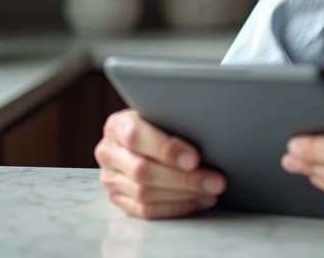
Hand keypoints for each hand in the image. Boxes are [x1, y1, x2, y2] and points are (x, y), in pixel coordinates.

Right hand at [95, 109, 226, 219]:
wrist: (137, 137)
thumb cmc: (156, 122)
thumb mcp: (161, 113)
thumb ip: (172, 122)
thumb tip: (207, 134)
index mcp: (117, 125)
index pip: (136, 137)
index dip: (166, 149)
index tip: (195, 158)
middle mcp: (109, 152)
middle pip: (142, 171)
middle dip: (184, 179)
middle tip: (215, 181)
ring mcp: (110, 178)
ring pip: (144, 194)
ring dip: (183, 196)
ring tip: (211, 192)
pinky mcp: (117, 198)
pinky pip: (145, 210)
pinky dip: (175, 208)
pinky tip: (196, 201)